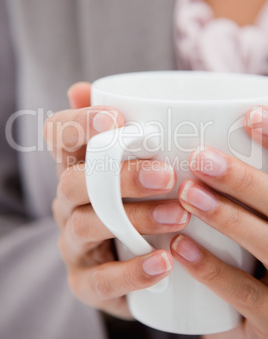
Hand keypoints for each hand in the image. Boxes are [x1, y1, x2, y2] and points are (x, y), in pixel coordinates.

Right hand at [44, 82, 189, 318]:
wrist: (126, 258)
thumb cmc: (134, 200)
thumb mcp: (132, 162)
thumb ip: (119, 127)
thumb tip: (82, 87)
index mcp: (77, 167)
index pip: (58, 135)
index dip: (78, 123)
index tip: (116, 118)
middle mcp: (67, 202)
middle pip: (76, 182)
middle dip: (121, 176)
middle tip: (167, 174)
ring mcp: (72, 242)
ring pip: (87, 225)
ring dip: (135, 219)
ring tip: (178, 216)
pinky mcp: (85, 281)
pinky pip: (100, 280)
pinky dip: (132, 272)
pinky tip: (164, 263)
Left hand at [171, 105, 267, 338]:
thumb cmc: (264, 245)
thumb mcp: (263, 212)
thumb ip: (252, 186)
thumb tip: (247, 116)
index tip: (251, 116)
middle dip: (245, 183)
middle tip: (202, 159)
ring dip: (229, 220)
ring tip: (188, 194)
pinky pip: (245, 299)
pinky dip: (213, 272)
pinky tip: (180, 247)